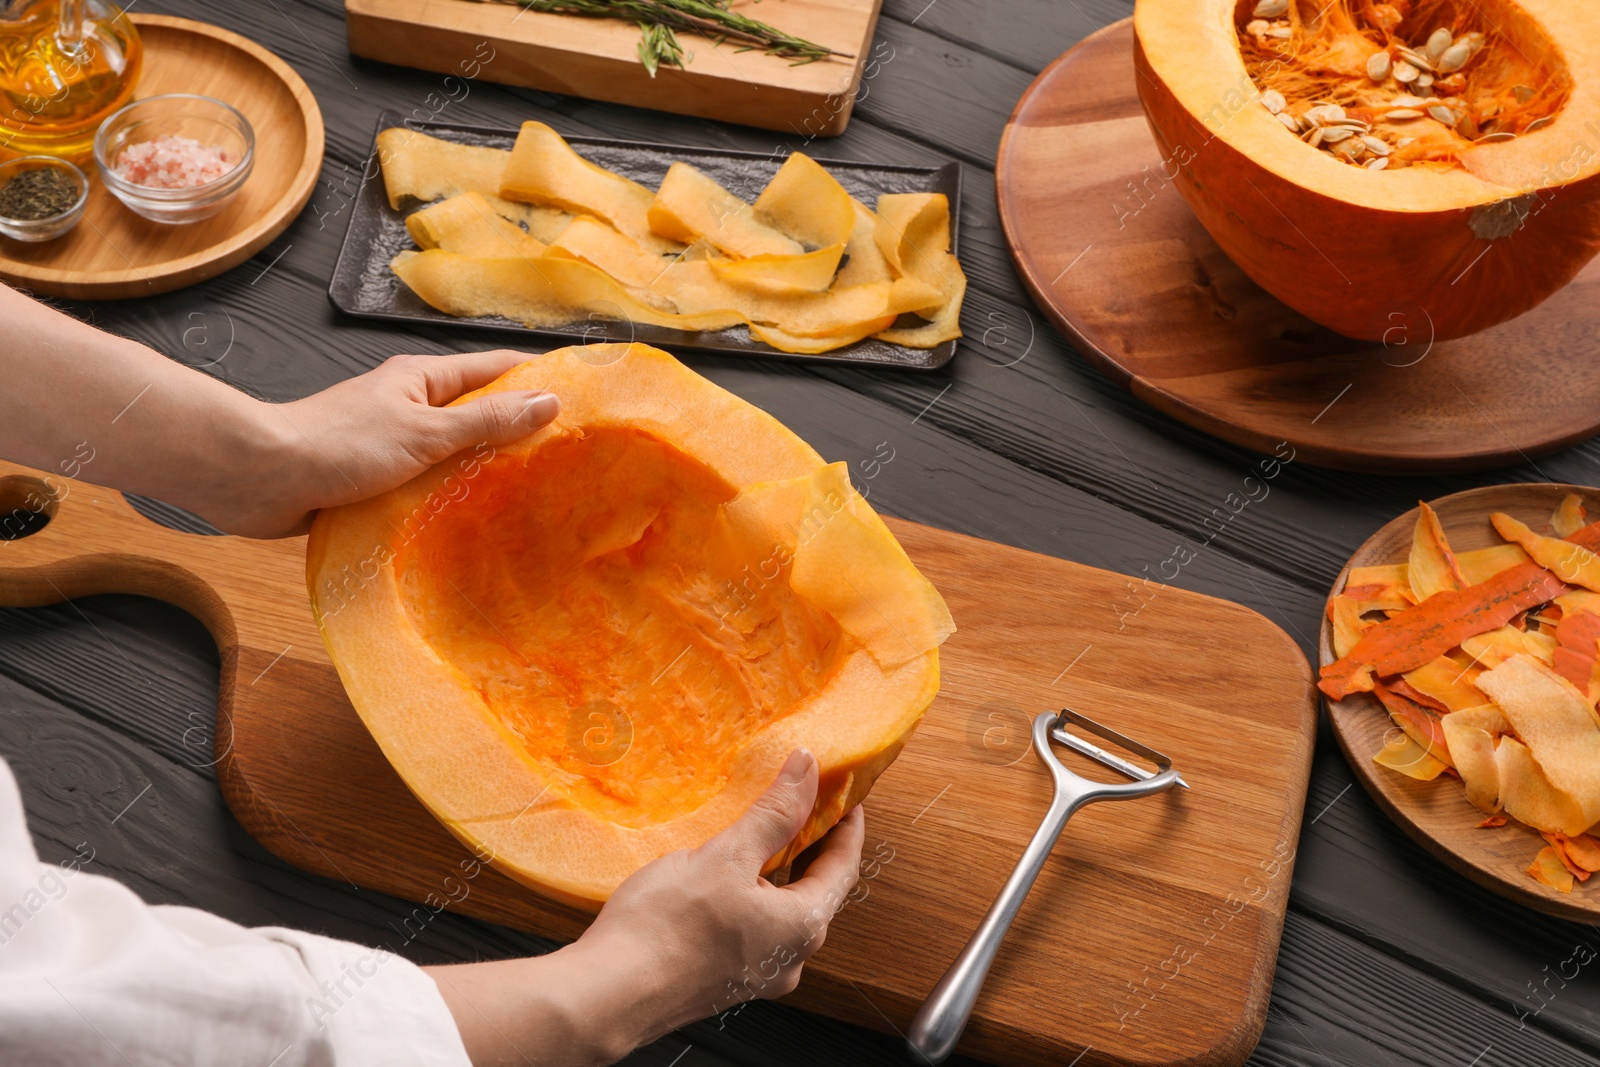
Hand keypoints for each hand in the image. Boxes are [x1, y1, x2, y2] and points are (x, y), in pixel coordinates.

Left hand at [209, 350, 557, 537]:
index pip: (494, 370)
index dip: (536, 380)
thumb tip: (548, 402)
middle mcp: (408, 406)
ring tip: (531, 495)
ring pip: (452, 453)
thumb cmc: (339, 444)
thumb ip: (486, 421)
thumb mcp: (425, 432)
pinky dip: (449, 499)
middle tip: (566, 458)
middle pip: (476, 413)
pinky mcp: (375, 479)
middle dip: (517, 431)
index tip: (580, 397)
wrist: (261, 478)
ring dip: (482, 470)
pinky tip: (474, 522)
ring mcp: (392, 443)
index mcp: (421, 380)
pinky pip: (425, 485)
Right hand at [584, 749, 864, 1035]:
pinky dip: (751, 894)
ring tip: (759, 832)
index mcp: (802, 927)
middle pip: (815, 889)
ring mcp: (757, 973)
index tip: (845, 795)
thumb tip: (807, 770)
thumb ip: (773, 813)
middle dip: (811, 845)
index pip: (844, 865)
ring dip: (777, 870)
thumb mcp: (727, 856)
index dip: (847, 824)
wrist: (609, 995)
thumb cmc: (665, 929)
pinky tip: (724, 876)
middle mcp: (790, 957)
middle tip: (802, 804)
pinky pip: (753, 927)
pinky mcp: (725, 978)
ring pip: (780, 910)